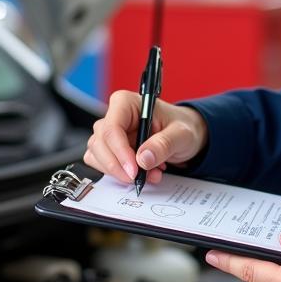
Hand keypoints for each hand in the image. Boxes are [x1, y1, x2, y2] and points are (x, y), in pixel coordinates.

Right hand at [84, 90, 208, 185]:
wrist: (183, 135)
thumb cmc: (181, 126)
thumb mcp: (181, 134)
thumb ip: (164, 144)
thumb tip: (143, 159)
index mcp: (127, 103)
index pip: (112, 128)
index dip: (120, 151)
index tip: (134, 170)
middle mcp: (114, 116)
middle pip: (100, 143)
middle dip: (118, 166)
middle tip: (140, 178)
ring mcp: (110, 133)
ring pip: (97, 156)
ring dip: (120, 172)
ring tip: (150, 173)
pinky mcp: (110, 148)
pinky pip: (103, 164)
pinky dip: (120, 174)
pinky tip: (143, 173)